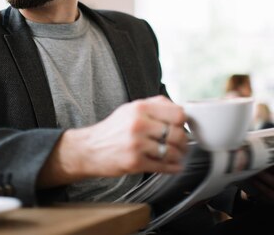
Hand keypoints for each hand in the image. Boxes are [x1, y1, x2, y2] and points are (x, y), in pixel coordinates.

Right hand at [38, 95, 188, 186]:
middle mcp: (139, 124)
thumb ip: (155, 105)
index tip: (181, 126)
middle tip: (183, 144)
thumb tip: (180, 111)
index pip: (177, 113)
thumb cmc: (113, 129)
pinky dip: (173, 168)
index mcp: (140, 108)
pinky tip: (174, 166)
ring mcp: (137, 144)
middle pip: (177, 134)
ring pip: (172, 152)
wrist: (89, 149)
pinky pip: (162, 166)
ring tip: (177, 155)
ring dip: (178, 156)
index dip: (182, 122)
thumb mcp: (131, 109)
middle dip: (183, 141)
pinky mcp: (135, 162)